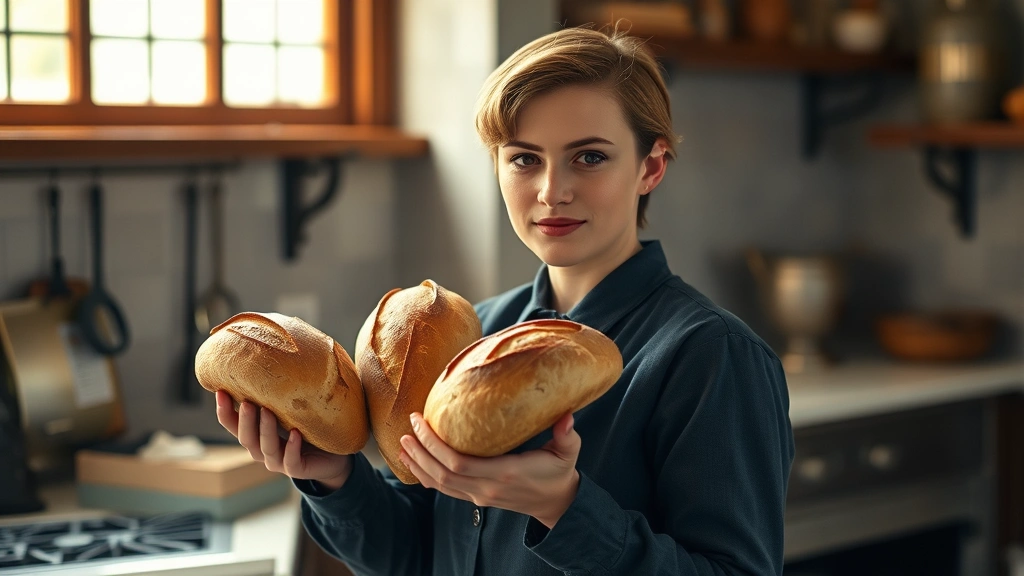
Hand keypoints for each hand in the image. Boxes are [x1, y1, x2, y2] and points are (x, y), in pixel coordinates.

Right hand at [215, 390, 352, 490]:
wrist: (333, 456)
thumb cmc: (308, 427)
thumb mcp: (291, 409)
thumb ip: (279, 396)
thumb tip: (273, 357)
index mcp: (256, 435)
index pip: (233, 425)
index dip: (224, 411)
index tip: (220, 392)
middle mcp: (262, 450)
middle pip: (245, 438)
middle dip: (244, 420)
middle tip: (247, 402)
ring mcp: (278, 462)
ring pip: (265, 448)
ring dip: (265, 430)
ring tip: (267, 411)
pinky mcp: (297, 470)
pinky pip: (291, 461)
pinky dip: (291, 448)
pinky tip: (295, 434)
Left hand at [398, 412, 580, 528]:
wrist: (557, 503)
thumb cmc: (559, 472)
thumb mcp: (568, 452)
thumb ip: (567, 434)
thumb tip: (567, 414)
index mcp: (504, 473)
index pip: (459, 464)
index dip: (435, 445)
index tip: (422, 421)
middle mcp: (487, 488)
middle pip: (442, 474)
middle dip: (420, 451)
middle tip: (407, 427)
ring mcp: (480, 496)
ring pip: (439, 484)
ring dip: (418, 464)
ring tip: (402, 443)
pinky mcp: (477, 498)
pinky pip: (445, 489)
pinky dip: (426, 476)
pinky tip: (414, 462)